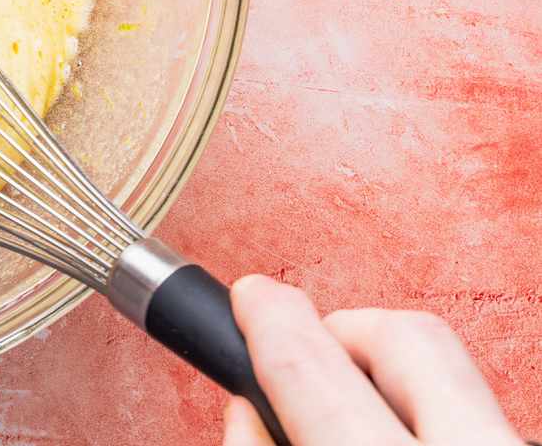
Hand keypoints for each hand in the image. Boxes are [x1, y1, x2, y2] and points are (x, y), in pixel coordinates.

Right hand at [225, 275, 523, 444]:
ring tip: (355, 417)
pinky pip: (481, 413)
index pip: (315, 370)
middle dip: (343, 331)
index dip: (269, 321)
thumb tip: (247, 412)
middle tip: (303, 350)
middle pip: (409, 337)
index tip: (252, 296)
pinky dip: (433, 418)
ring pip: (454, 371)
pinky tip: (401, 440)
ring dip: (392, 380)